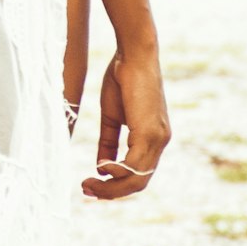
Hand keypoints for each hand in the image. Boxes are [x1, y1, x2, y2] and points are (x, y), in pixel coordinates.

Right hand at [82, 47, 170, 199]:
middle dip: (111, 192)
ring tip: (89, 184)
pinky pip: (135, 165)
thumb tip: (101, 167)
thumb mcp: (112, 116)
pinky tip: (101, 169)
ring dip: (111, 187)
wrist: (133, 53)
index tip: (91, 185)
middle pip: (138, 182)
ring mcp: (157, 138)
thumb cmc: (122, 78)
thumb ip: (109, 141)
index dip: (115, 185)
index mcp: (152, 138)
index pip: (138, 174)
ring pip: (138, 179)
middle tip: (86, 190)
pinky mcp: (150, 132)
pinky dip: (117, 172)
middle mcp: (159, 142)